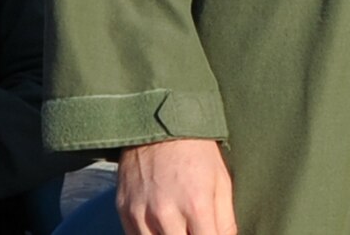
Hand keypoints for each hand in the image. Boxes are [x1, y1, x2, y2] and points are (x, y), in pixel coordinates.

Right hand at [118, 138, 236, 233]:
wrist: (159, 125)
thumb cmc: (197, 152)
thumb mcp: (221, 180)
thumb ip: (225, 218)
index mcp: (196, 205)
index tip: (209, 233)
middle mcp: (165, 213)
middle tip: (194, 229)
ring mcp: (141, 214)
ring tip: (179, 227)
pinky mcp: (124, 211)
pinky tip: (160, 228)